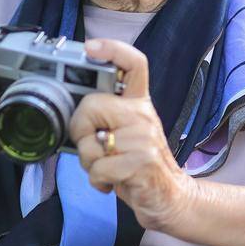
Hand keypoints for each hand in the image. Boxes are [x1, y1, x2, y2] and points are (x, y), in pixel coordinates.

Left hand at [70, 39, 196, 230]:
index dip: (112, 50)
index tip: (91, 47)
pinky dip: (98, 181)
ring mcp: (145, 138)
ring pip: (91, 143)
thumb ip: (106, 119)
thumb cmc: (139, 167)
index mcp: (139, 105)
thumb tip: (74, 112)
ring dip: (90, 163)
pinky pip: (99, 168)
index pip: (133, 64)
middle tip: (93, 147)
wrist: (170, 198)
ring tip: (108, 167)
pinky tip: (112, 183)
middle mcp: (143, 115)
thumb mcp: (126, 135)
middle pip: (92, 105)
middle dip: (80, 131)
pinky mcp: (143, 161)